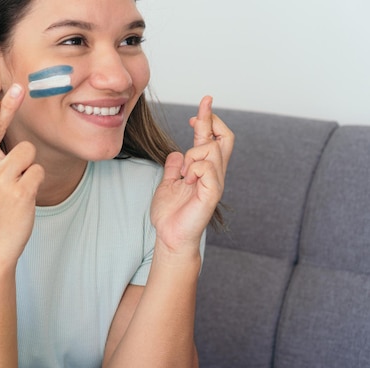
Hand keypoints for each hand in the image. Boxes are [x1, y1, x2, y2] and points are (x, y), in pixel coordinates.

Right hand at [0, 84, 44, 263]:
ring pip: (27, 151)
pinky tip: (25, 196)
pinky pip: (38, 171)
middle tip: (19, 88)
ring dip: (29, 165)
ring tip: (19, 185)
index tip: (8, 90)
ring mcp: (0, 180)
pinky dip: (36, 182)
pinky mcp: (19, 192)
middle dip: (5, 105)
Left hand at [150, 96, 233, 253]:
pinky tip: (187, 180)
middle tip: (202, 108)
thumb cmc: (170, 214)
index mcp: (203, 170)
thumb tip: (175, 153)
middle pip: (224, 138)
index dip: (208, 120)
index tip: (200, 107)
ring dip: (192, 155)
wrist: (169, 235)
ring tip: (183, 174)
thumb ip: (173, 168)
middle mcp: (213, 174)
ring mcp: (215, 183)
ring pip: (212, 150)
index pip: (211, 139)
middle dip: (212, 119)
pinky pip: (207, 168)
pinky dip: (194, 169)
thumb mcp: (168, 183)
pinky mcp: (212, 193)